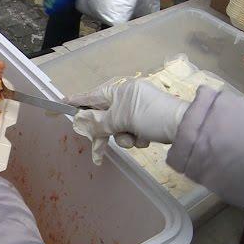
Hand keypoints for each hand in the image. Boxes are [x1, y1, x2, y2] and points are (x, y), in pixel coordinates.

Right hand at [66, 78, 189, 164]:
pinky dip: (137, 138)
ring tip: (136, 139)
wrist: (185, 127)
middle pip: (103, 118)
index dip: (74, 103)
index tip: (58, 105)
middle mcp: (127, 98)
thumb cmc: (151, 116)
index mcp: (119, 91)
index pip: (90, 97)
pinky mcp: (147, 123)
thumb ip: (99, 122)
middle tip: (98, 152)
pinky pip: (131, 133)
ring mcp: (138, 111)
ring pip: (117, 128)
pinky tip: (147, 139)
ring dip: (124, 138)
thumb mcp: (121, 118)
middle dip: (105, 134)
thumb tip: (82, 122)